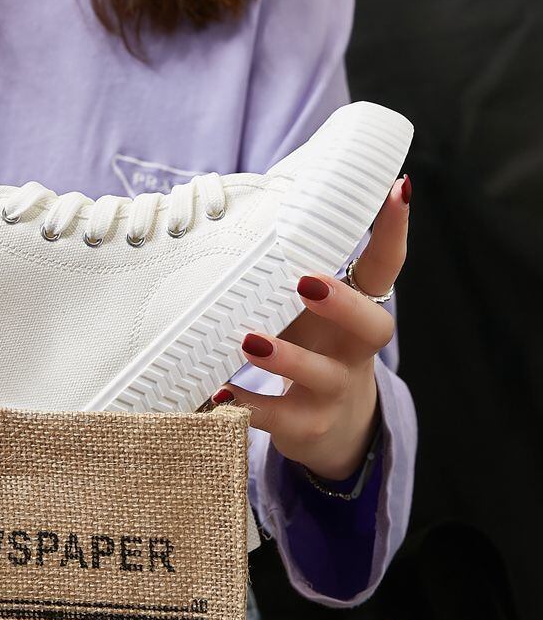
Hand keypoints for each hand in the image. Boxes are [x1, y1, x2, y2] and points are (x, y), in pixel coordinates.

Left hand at [213, 175, 410, 480]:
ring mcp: (335, 391)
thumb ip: (290, 277)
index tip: (399, 188)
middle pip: (372, 327)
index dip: (394, 230)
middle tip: (307, 282)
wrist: (330, 430)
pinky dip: (249, 405)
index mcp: (358, 312)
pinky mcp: (307, 425)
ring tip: (249, 340)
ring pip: (324, 375)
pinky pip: (280, 417)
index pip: (386, 267)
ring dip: (287, 358)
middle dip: (343, 304)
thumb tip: (243, 213)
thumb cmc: (313, 350)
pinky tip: (220, 392)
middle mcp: (355, 351)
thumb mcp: (310, 314)